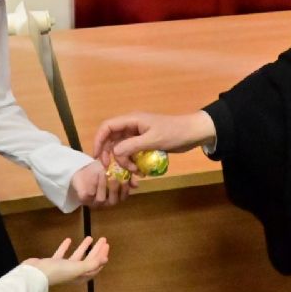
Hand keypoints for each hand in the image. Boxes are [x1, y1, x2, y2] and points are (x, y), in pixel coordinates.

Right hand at [23, 236, 109, 285]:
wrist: (37, 274)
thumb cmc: (59, 271)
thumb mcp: (78, 267)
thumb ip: (92, 264)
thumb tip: (105, 259)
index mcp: (81, 275)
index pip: (96, 266)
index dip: (102, 256)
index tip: (106, 245)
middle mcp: (74, 273)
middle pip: (89, 260)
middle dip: (96, 250)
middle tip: (103, 239)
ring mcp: (63, 268)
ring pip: (77, 256)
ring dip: (83, 247)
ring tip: (90, 237)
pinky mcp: (53, 263)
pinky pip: (62, 254)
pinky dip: (66, 247)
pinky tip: (68, 239)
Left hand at [71, 160, 132, 206]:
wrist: (80, 170)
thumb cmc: (98, 171)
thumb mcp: (113, 170)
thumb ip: (126, 177)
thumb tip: (136, 185)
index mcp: (114, 196)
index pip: (123, 197)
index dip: (125, 190)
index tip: (125, 180)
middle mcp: (105, 202)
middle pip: (113, 201)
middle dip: (114, 189)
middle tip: (115, 178)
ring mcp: (94, 202)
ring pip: (101, 199)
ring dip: (103, 186)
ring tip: (103, 173)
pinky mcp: (84, 199)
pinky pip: (89, 195)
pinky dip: (92, 186)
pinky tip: (94, 177)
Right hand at [93, 111, 215, 171]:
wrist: (193, 133)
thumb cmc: (174, 133)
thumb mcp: (153, 140)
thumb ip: (132, 146)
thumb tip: (114, 153)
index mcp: (131, 120)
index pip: (107, 127)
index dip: (99, 140)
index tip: (98, 157)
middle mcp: (132, 126)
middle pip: (112, 139)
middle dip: (111, 154)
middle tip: (112, 168)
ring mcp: (138, 135)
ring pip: (122, 149)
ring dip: (124, 161)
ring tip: (135, 171)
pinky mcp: (144, 143)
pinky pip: (132, 153)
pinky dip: (133, 162)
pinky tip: (140, 171)